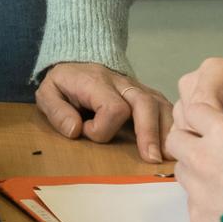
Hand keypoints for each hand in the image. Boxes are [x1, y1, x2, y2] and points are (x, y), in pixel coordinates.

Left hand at [34, 61, 171, 162]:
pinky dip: (174, 125)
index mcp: (96, 82)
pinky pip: (167, 108)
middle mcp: (123, 84)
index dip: (102, 128)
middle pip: (145, 103)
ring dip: (167, 131)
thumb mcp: (47, 92)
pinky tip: (175, 144)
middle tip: (151, 159)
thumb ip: (56, 111)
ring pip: (161, 105)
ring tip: (168, 156)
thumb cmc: (65, 84)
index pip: (112, 107)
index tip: (86, 132)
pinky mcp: (148, 96)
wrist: (79, 62)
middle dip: (150, 132)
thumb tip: (75, 130)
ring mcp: (138, 89)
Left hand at [167, 102, 222, 221]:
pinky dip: (204, 201)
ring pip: (181, 171)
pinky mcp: (196, 215)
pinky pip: (192, 201)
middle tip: (207, 151)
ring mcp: (196, 188)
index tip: (210, 124)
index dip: (202, 117)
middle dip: (187, 142)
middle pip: (175, 140)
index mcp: (222, 133)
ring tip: (220, 181)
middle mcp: (201, 157)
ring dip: (194, 171)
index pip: (194, 111)